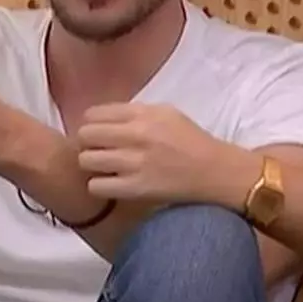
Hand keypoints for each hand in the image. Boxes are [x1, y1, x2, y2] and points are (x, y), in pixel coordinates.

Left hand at [76, 103, 260, 208]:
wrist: (216, 171)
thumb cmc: (191, 142)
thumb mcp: (167, 114)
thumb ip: (135, 113)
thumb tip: (101, 119)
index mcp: (144, 113)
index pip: (94, 114)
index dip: (91, 125)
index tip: (97, 133)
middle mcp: (137, 135)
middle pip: (85, 135)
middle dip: (88, 143)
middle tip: (98, 151)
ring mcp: (135, 163)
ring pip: (87, 160)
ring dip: (92, 165)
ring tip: (104, 168)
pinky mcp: (137, 188)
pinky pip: (97, 186)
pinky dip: (100, 186)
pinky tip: (112, 184)